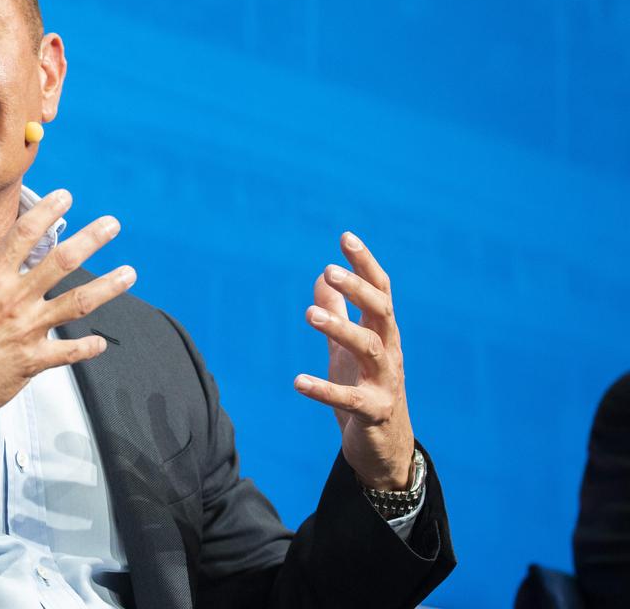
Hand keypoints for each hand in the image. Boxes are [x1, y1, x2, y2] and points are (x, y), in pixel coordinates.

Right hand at [0, 189, 136, 461]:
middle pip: (61, 262)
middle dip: (90, 239)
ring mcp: (26, 333)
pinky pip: (68, 353)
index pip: (23, 236)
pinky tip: (101, 342)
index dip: (46, 212)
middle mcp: (12, 301)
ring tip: (130, 273)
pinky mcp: (31, 364)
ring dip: (107, 287)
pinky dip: (86, 348)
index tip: (66, 197)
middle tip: (112, 223)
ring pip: (77, 304)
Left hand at [295, 231, 414, 490]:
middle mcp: (389, 352)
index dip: (365, 264)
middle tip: (330, 270)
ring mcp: (385, 382)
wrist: (386, 450)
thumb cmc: (367, 389)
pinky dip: (324, 389)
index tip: (345, 237)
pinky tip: (297, 381)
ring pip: (368, 349)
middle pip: (381, 312)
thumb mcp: (347, 349)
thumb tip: (320, 276)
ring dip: (340, 329)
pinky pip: (350, 399)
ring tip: (310, 314)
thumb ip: (338, 313)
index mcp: (383, 333)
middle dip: (358, 290)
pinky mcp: (373, 412)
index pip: (380, 291)